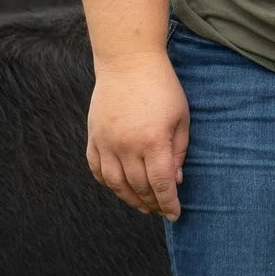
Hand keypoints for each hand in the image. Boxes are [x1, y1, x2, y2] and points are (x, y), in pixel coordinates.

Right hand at [87, 52, 189, 218]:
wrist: (128, 61)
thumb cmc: (162, 87)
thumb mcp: (181, 117)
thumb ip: (179, 151)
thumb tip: (174, 181)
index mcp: (153, 141)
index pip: (161, 185)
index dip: (169, 204)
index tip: (175, 215)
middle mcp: (127, 146)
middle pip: (139, 187)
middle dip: (152, 203)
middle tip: (161, 210)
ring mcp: (106, 142)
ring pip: (115, 184)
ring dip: (129, 198)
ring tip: (142, 205)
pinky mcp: (93, 136)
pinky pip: (97, 168)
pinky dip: (107, 182)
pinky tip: (119, 187)